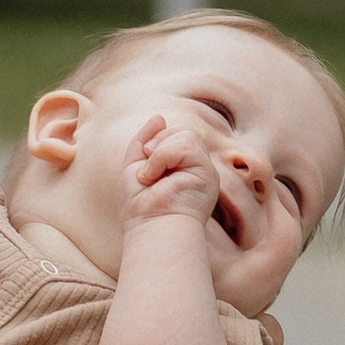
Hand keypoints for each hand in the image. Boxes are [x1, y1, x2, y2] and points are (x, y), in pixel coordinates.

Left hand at [121, 109, 222, 228]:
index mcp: (182, 166)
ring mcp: (204, 170)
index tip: (143, 171)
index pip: (173, 135)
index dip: (154, 142)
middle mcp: (196, 167)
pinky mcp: (208, 173)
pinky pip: (187, 144)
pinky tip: (157, 177)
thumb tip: (158, 117)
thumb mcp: (135, 166)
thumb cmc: (141, 207)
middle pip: (180, 131)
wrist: (150, 226)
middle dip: (156, 145)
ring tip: (151, 177)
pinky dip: (164, 157)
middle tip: (146, 173)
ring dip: (159, 153)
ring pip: (185, 135)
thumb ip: (145, 141)